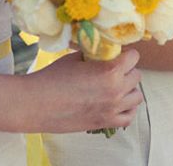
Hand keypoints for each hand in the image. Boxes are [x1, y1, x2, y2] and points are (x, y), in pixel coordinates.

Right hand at [26, 50, 142, 132]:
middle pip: (137, 76)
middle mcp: (116, 89)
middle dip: (127, 71)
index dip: (126, 55)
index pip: (135, 57)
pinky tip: (117, 104)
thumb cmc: (52, 77)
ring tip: (116, 88)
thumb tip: (103, 49)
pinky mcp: (105, 122)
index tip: (118, 56)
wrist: (34, 103)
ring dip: (129, 90)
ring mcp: (113, 108)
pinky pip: (129, 117)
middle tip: (114, 72)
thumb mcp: (77, 58)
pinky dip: (127, 110)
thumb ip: (95, 55)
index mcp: (110, 70)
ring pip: (137, 96)